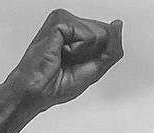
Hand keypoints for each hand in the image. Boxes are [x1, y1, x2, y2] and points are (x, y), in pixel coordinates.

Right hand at [4, 10, 122, 114]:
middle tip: (70, 63)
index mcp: (78, 34)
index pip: (107, 35)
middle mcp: (71, 23)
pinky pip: (88, 34)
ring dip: (85, 52)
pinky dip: (79, 49)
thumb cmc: (57, 84)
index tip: (79, 65)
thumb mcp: (96, 68)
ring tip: (63, 58)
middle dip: (94, 54)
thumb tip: (118, 24)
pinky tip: (61, 53)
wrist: (36, 92)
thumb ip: (112, 47)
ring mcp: (63, 19)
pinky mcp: (58, 21)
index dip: (100, 55)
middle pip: (106, 32)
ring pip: (99, 32)